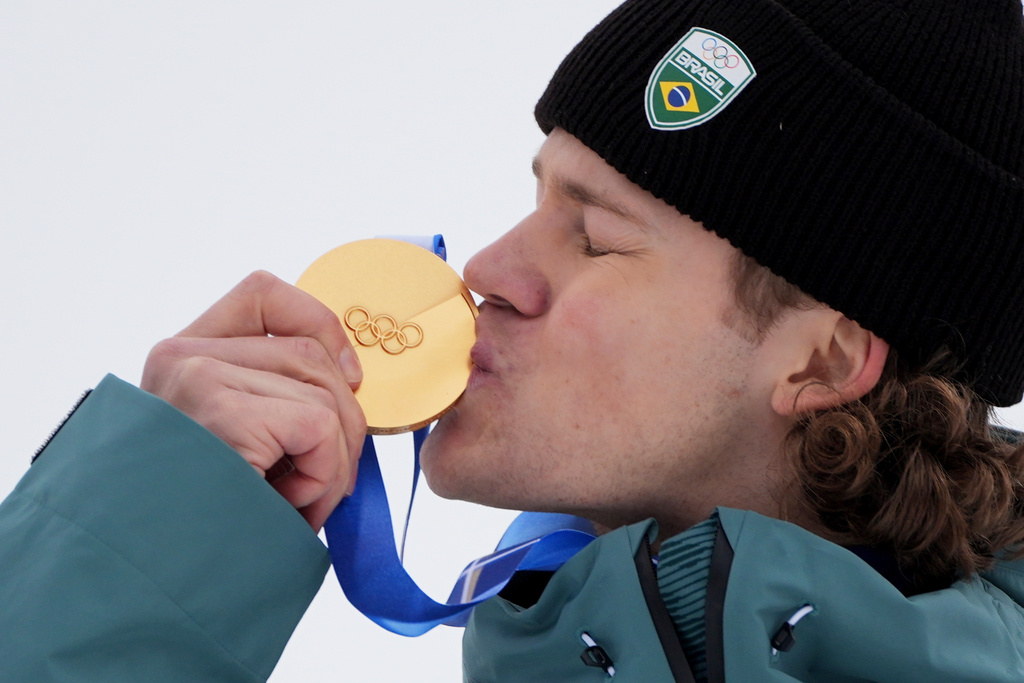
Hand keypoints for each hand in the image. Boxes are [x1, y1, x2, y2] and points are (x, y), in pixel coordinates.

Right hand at [141, 271, 365, 530]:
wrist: (158, 584)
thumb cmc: (208, 523)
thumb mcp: (241, 444)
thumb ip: (277, 396)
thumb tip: (353, 378)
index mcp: (183, 358)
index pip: (264, 294)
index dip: (321, 325)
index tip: (348, 377)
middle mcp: (182, 358)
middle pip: (310, 353)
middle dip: (342, 421)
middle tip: (323, 480)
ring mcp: (199, 379)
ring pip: (323, 394)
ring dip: (333, 461)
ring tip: (295, 503)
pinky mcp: (221, 412)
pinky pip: (319, 426)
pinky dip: (324, 476)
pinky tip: (289, 507)